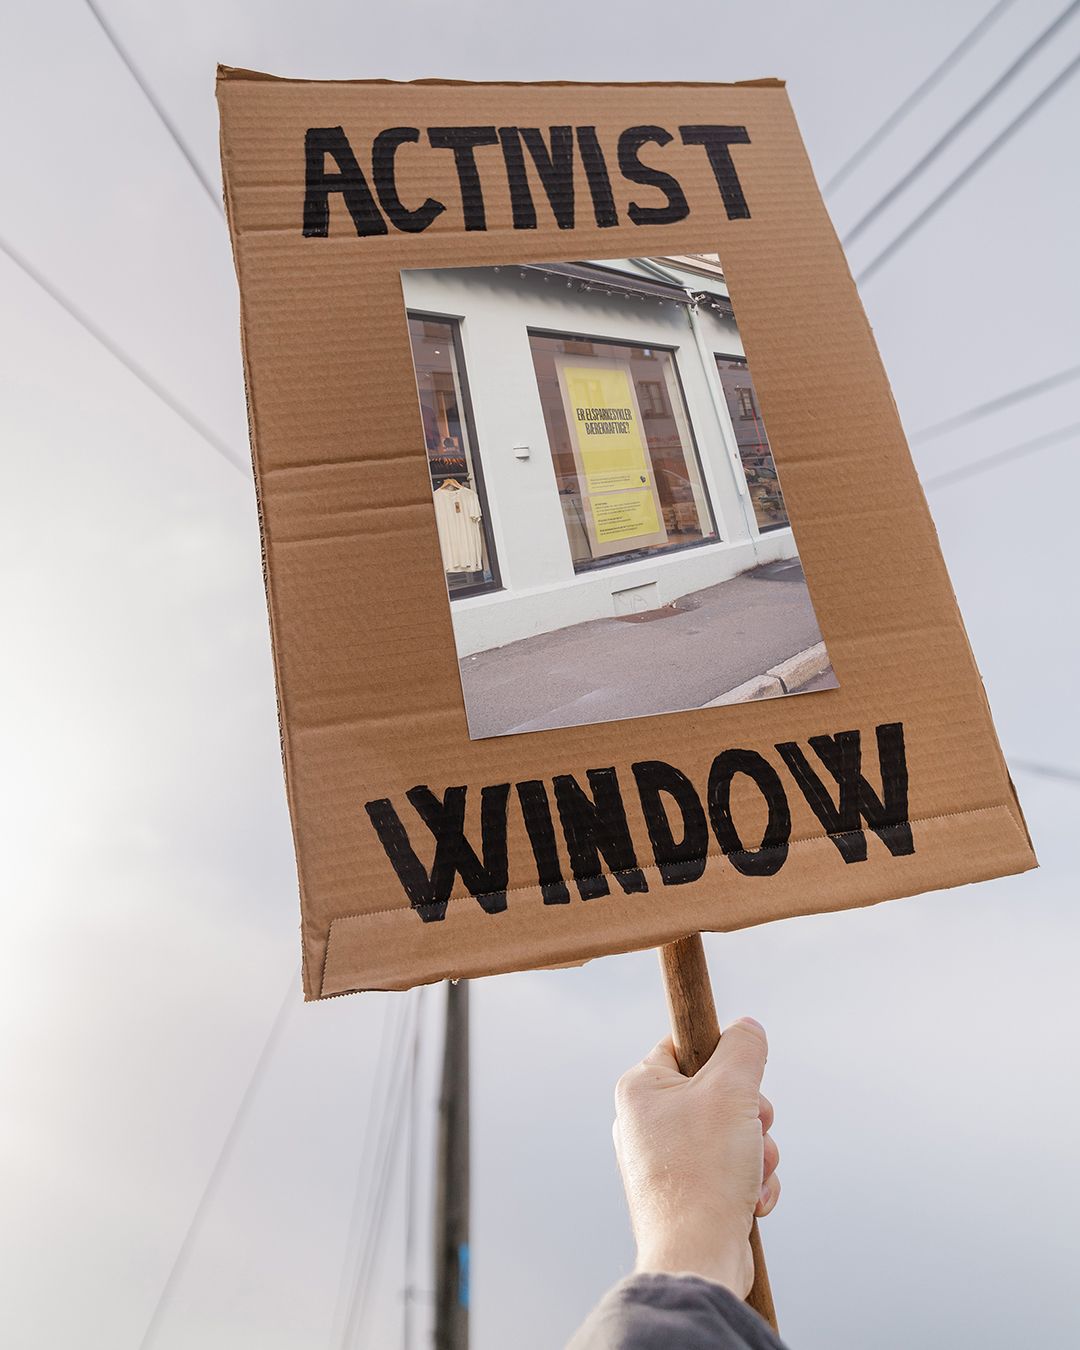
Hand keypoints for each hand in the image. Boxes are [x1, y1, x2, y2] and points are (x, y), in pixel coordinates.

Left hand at [612, 1018, 778, 1298]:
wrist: (697, 1258)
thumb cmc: (705, 1170)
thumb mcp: (732, 1090)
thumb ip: (743, 1048)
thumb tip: (746, 1027)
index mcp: (641, 1088)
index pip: (684, 1045)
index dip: (721, 1055)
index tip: (742, 1074)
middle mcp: (645, 1122)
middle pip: (717, 1092)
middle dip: (752, 1114)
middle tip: (756, 1128)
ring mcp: (665, 1161)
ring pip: (731, 1134)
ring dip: (757, 1152)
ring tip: (753, 1174)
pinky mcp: (686, 1194)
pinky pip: (729, 1171)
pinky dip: (749, 1183)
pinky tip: (752, 1202)